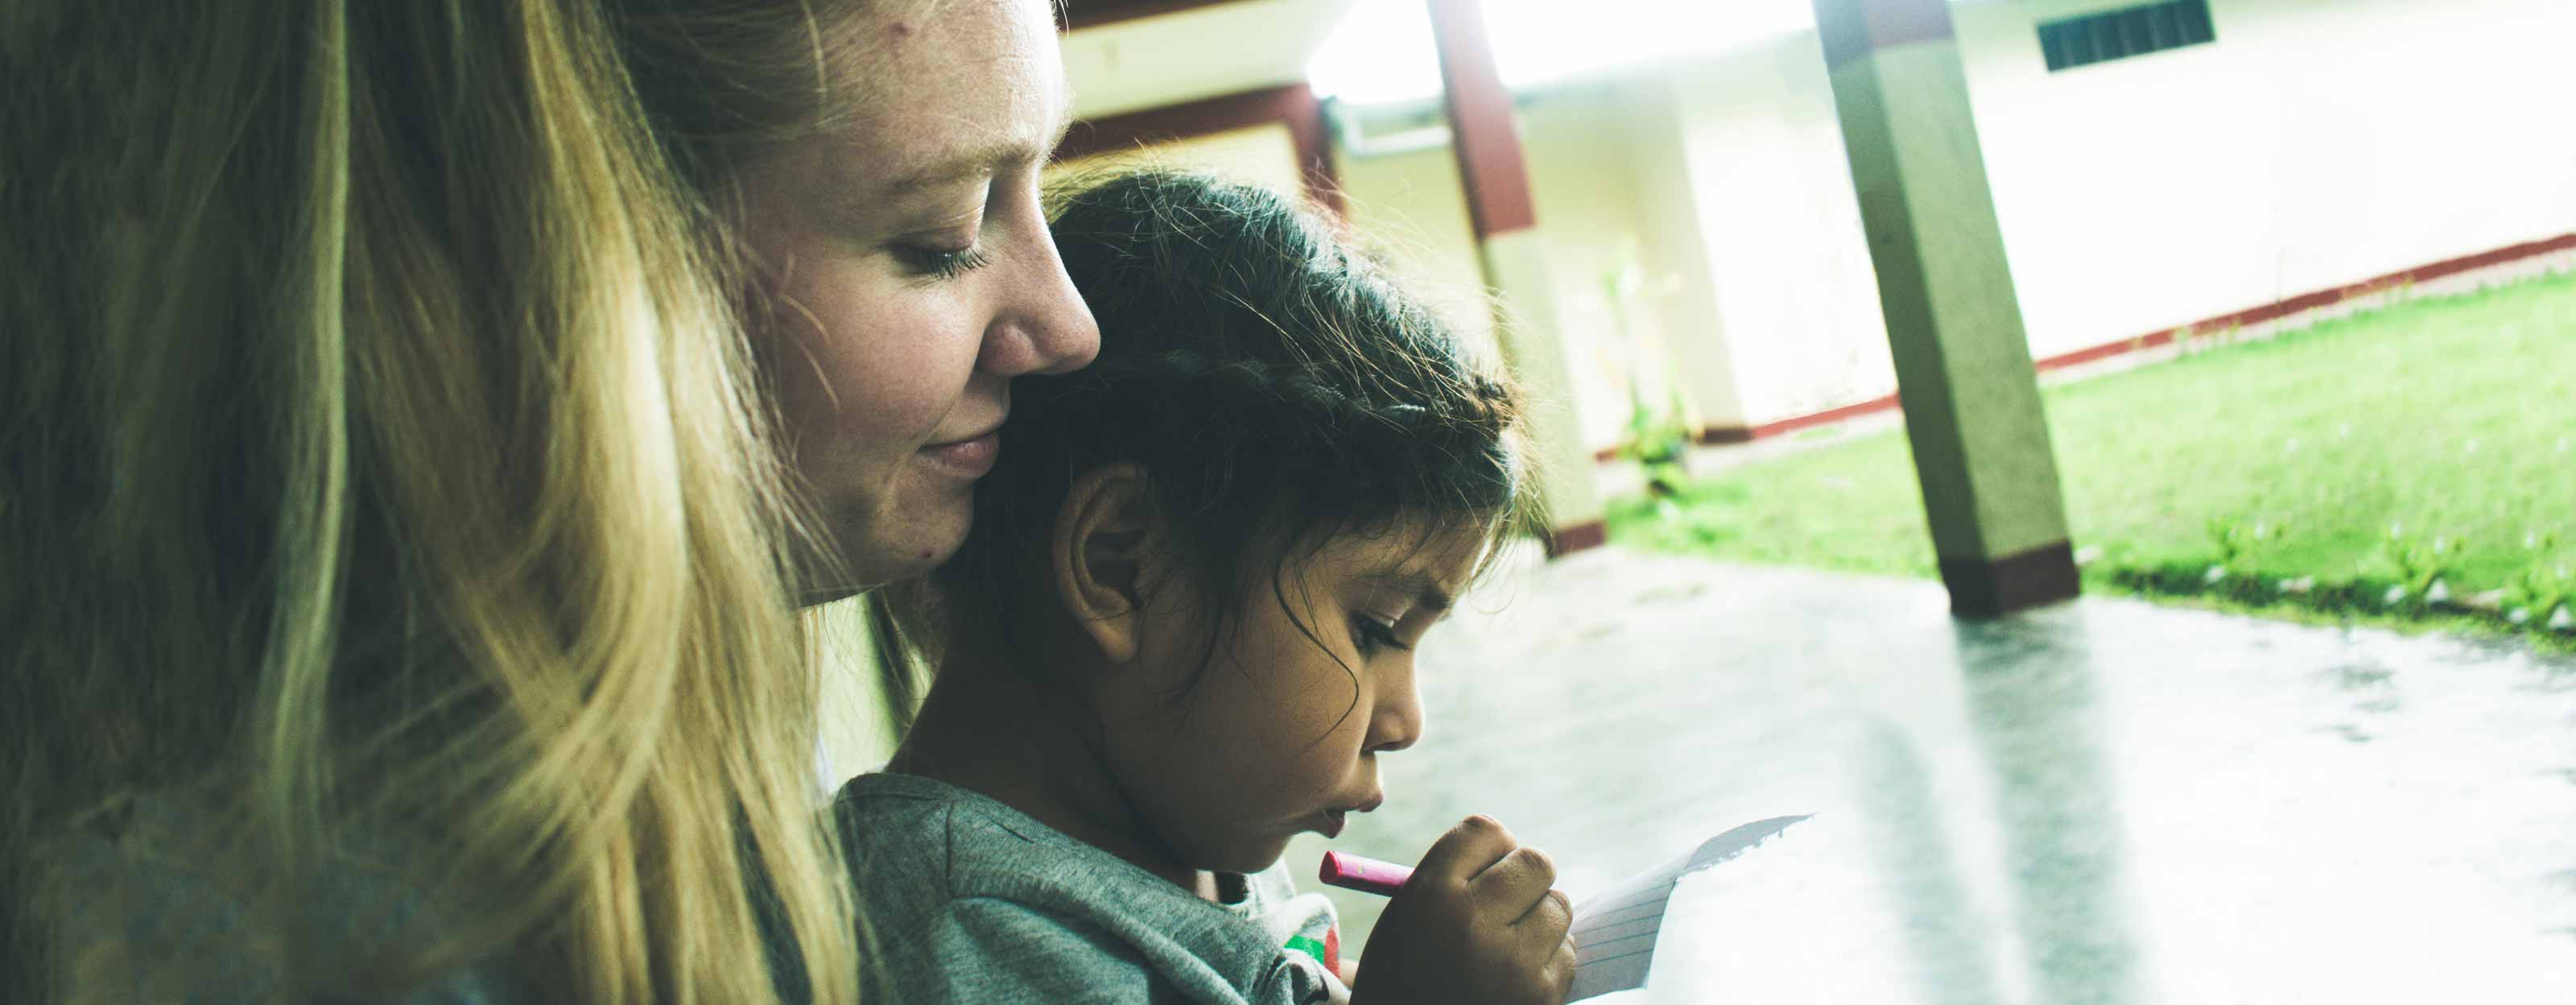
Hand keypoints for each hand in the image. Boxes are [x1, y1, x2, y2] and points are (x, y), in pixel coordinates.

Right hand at [1349, 815, 1576, 1004]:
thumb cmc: (1404, 978)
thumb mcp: (1404, 920)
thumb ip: (1453, 879)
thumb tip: (1513, 850)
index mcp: (1431, 896)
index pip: (1487, 831)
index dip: (1492, 848)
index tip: (1488, 867)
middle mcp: (1473, 922)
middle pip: (1535, 862)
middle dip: (1526, 878)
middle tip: (1510, 901)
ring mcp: (1512, 962)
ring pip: (1558, 905)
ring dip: (1540, 918)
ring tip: (1509, 945)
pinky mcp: (1541, 996)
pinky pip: (1566, 951)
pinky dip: (1548, 960)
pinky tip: (1516, 979)